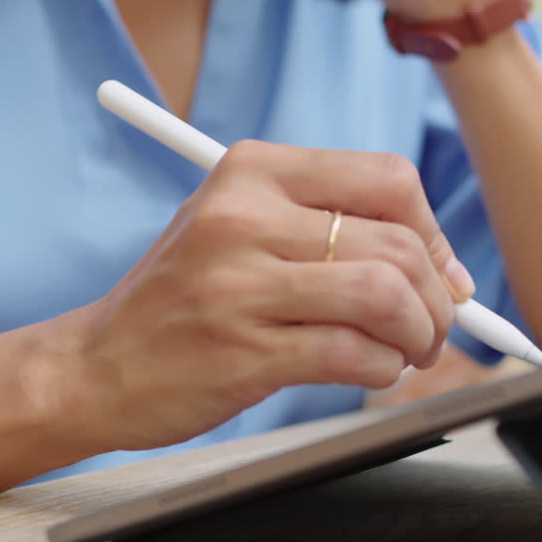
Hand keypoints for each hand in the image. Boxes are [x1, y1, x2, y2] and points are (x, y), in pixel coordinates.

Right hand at [70, 141, 474, 450]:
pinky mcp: (244, 352)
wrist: (95, 366)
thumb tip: (446, 269)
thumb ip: (330, 229)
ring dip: (418, 334)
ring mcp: (239, 284)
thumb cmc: (184, 299)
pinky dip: (383, 369)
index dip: (433, 230)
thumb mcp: (240, 230)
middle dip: (436, 297)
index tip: (439, 271)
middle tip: (432, 328)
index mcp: (251, 170)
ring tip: (406, 352)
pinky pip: (355, 354)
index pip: (387, 178)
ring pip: (384, 295)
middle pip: (397, 243)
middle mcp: (243, 216)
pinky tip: (369, 371)